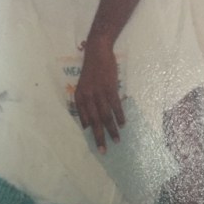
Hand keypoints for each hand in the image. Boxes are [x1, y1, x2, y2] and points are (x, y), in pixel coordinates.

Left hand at [74, 37, 124, 152]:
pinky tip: (123, 124)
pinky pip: (115, 106)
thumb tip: (87, 122)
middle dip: (99, 137)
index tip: (95, 143)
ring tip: (117, 140)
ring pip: (106, 116)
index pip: (84, 118)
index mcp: (80, 97)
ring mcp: (99, 93)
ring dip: (112, 129)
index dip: (90, 131)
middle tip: (103, 150)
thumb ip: (85, 103)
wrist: (97, 52)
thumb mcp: (83, 86)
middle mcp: (88, 97)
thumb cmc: (91, 70)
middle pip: (95, 121)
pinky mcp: (110, 88)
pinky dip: (120, 116)